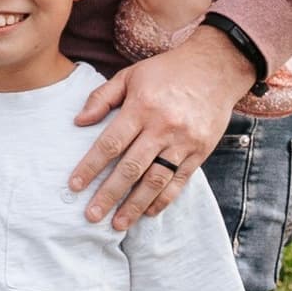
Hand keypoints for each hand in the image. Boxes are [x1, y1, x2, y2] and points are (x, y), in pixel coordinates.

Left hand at [69, 29, 252, 230]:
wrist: (217, 67)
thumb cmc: (167, 71)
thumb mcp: (131, 74)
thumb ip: (102, 97)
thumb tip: (78, 122)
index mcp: (142, 107)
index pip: (110, 143)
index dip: (90, 166)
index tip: (74, 186)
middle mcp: (163, 127)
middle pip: (131, 168)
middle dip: (109, 194)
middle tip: (91, 215)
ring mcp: (184, 142)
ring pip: (156, 181)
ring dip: (135, 205)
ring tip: (117, 224)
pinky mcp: (201, 151)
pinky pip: (179, 181)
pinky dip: (163, 200)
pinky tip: (147, 212)